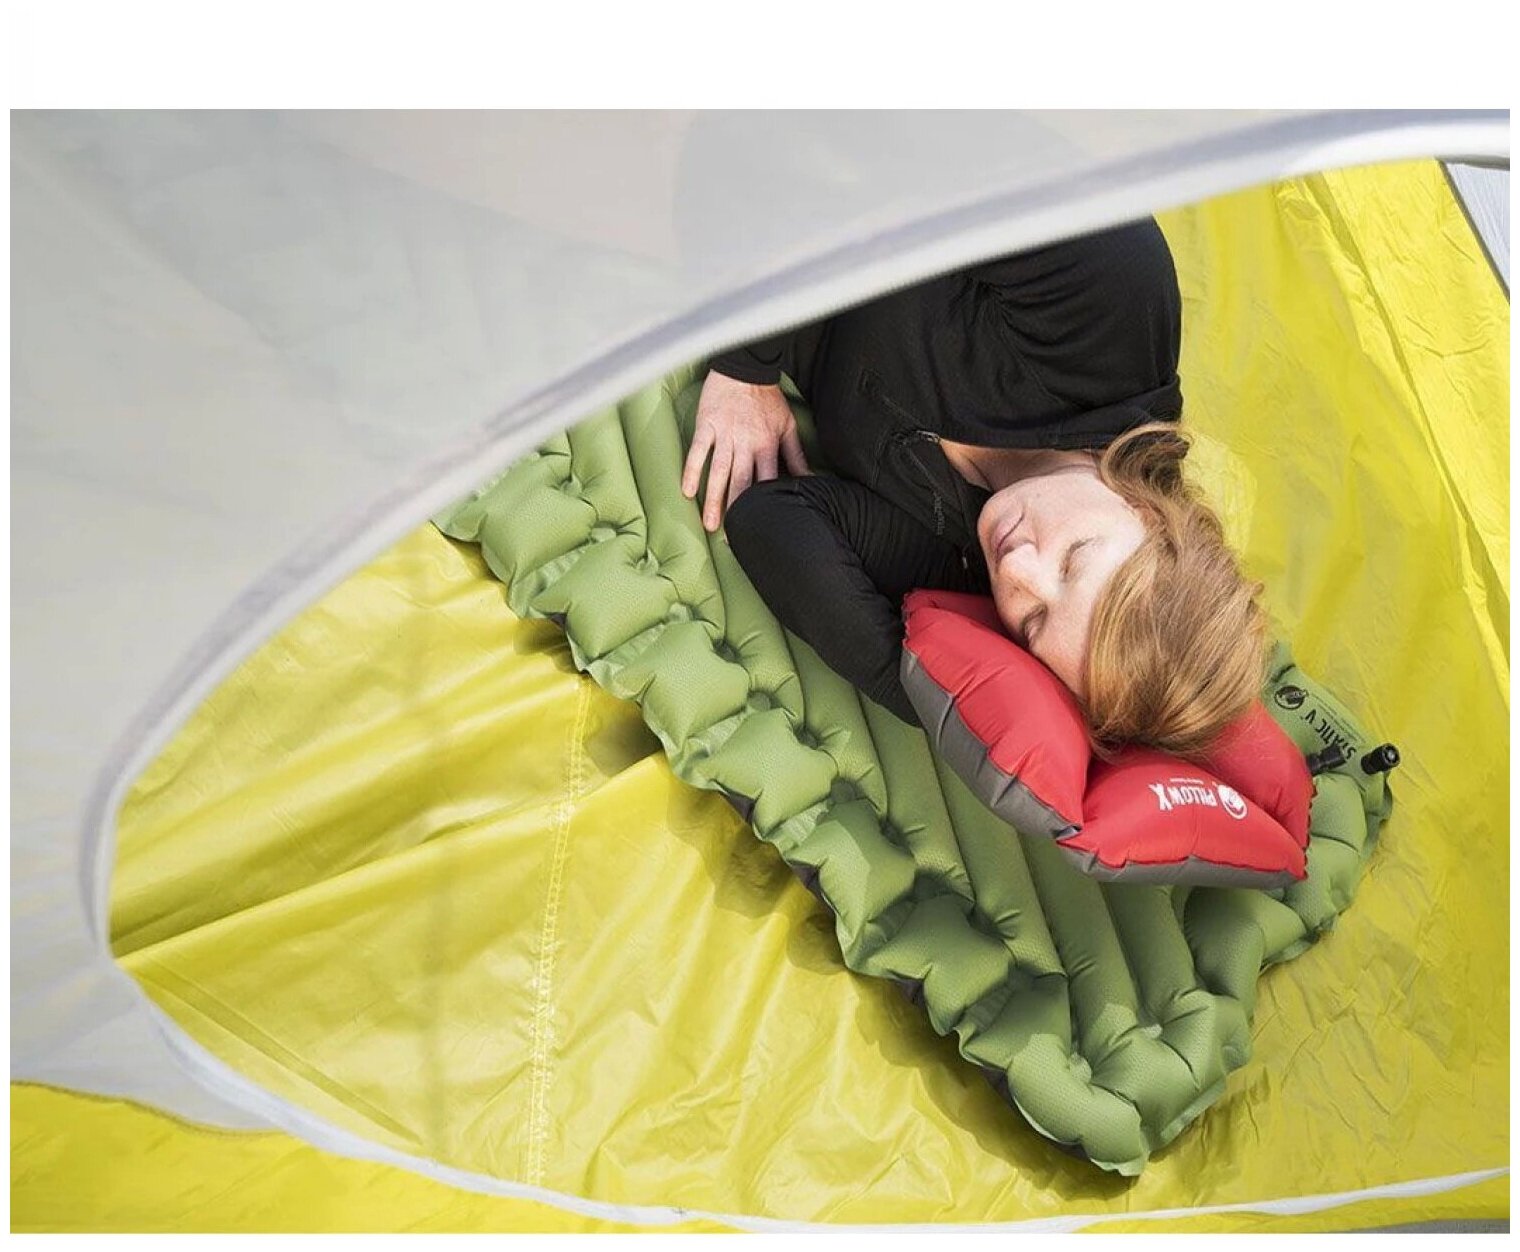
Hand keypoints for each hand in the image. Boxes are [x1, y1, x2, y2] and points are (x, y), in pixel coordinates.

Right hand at [682, 370, 810, 530]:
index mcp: (768, 445)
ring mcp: (725, 434)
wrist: (745, 367)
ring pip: (719, 472)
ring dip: (714, 499)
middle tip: (731, 538)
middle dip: (737, 510)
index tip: (762, 526)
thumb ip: (796, 455)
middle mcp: (746, 443)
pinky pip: (698, 451)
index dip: (764, 505)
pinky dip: (692, 471)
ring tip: (710, 524)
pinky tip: (687, 491)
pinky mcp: (707, 425)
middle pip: (741, 483)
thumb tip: (810, 479)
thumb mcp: (787, 425)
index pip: (767, 481)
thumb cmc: (768, 398)